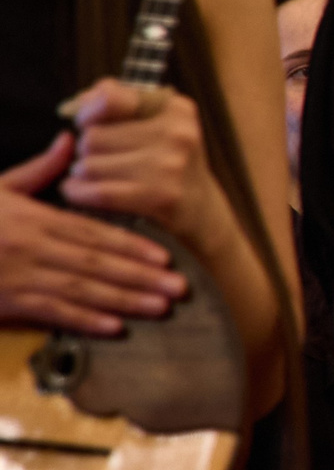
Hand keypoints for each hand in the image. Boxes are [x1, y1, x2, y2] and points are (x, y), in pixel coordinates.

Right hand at [0, 133, 188, 332]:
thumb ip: (37, 171)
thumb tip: (70, 143)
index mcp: (33, 218)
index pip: (93, 233)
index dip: (132, 246)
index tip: (165, 256)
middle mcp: (31, 248)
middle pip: (97, 264)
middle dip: (142, 277)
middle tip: (180, 288)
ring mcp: (19, 277)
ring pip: (81, 291)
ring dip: (124, 301)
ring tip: (159, 307)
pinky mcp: (6, 302)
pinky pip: (50, 313)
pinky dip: (84, 321)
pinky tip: (114, 326)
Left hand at [59, 80, 225, 249]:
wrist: (201, 210)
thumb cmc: (167, 163)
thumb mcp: (157, 124)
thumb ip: (118, 103)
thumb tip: (77, 102)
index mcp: (175, 108)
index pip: (111, 97)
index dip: (88, 111)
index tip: (86, 123)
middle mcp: (177, 133)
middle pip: (93, 136)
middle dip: (86, 150)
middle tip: (99, 159)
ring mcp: (171, 165)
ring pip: (90, 165)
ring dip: (82, 174)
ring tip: (95, 177)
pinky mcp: (161, 196)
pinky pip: (98, 191)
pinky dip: (78, 192)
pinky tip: (79, 191)